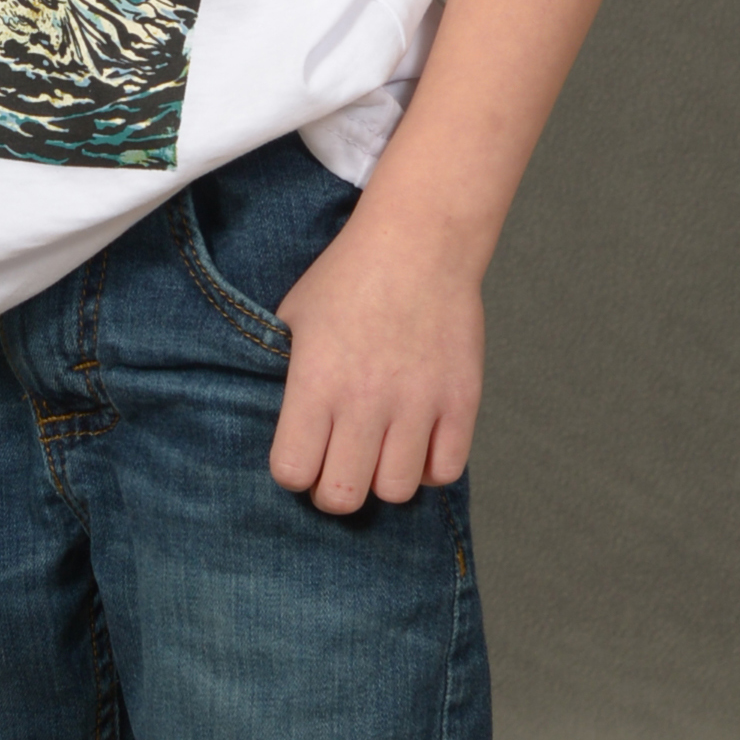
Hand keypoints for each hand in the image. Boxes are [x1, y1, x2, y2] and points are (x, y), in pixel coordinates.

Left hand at [269, 210, 483, 511]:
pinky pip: (444, 471)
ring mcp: (417, 403)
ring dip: (383, 478)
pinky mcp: (460, 401)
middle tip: (339, 463)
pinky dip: (429, 466)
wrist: (418, 242)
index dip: (294, 471)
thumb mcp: (292, 317)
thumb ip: (284, 376)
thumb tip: (279, 425)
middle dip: (333, 490)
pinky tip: (417, 440)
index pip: (292, 472)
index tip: (302, 453)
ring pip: (395, 492)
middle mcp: (366, 401)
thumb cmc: (347, 277)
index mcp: (316, 382)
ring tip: (380, 450)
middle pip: (343, 497)